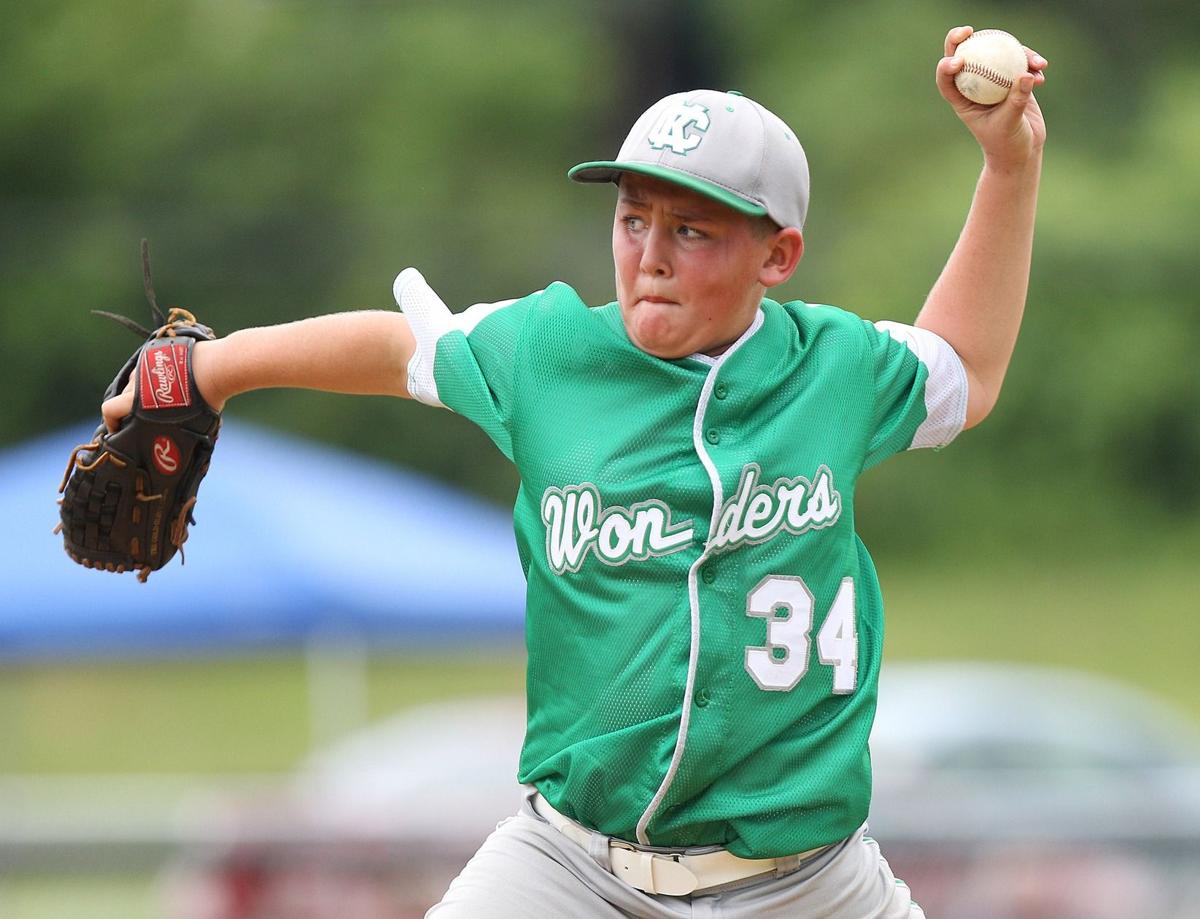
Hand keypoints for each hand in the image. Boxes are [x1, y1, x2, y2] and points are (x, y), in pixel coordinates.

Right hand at [101, 339, 224, 432]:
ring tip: (165, 397)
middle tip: (147, 416)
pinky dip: (157, 375)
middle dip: (131, 408)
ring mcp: (146, 363)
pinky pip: (150, 366)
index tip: (118, 430)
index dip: (111, 422)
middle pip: (124, 396)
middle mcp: (137, 380)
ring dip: (145, 390)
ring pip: (138, 380)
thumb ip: (176, 435)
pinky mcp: (157, 351)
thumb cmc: (205, 401)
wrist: (215, 367)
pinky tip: (173, 380)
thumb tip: (183, 454)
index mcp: (137, 400)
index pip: (109, 410)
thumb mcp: (189, 426)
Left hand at [936, 25, 1047, 170]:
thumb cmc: (1008, 144)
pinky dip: (1031, 64)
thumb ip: (1016, 101)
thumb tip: (1024, 74)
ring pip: (997, 55)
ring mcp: (995, 81)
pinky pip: (1020, 62)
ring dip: (1016, 52)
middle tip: (969, 30)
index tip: (958, 60)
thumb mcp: (1009, 124)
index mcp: (962, 100)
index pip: (947, 80)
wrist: (1022, 151)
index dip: (945, 66)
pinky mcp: (1014, 79)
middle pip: (964, 56)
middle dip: (961, 39)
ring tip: (1035, 62)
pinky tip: (1042, 70)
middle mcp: (975, 87)